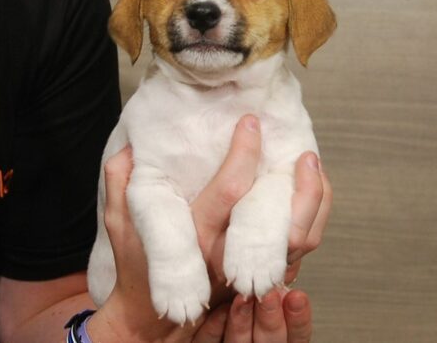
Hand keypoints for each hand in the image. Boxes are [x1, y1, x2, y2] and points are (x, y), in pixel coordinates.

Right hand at [88, 115, 331, 340]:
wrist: (157, 314)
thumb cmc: (138, 267)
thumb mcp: (123, 224)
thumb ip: (121, 186)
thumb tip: (129, 150)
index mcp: (196, 233)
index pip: (229, 189)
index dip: (243, 152)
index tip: (250, 122)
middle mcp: (229, 253)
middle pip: (279, 221)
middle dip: (299, 183)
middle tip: (304, 150)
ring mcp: (250, 266)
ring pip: (299, 238)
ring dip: (314, 200)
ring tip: (313, 164)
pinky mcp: (261, 272)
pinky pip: (300, 248)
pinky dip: (312, 218)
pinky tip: (311, 191)